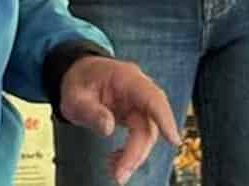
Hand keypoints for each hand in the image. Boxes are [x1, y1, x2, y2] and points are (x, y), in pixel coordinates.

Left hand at [59, 56, 180, 185]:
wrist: (78, 74)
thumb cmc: (78, 81)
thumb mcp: (75, 96)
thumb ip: (91, 111)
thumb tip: (108, 129)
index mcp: (127, 78)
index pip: (152, 97)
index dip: (165, 118)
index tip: (173, 140)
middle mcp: (138, 90)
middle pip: (149, 123)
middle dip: (138, 152)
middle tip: (120, 175)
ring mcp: (138, 103)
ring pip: (146, 133)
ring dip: (134, 156)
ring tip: (116, 172)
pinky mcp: (135, 114)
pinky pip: (139, 136)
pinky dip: (130, 152)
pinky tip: (115, 160)